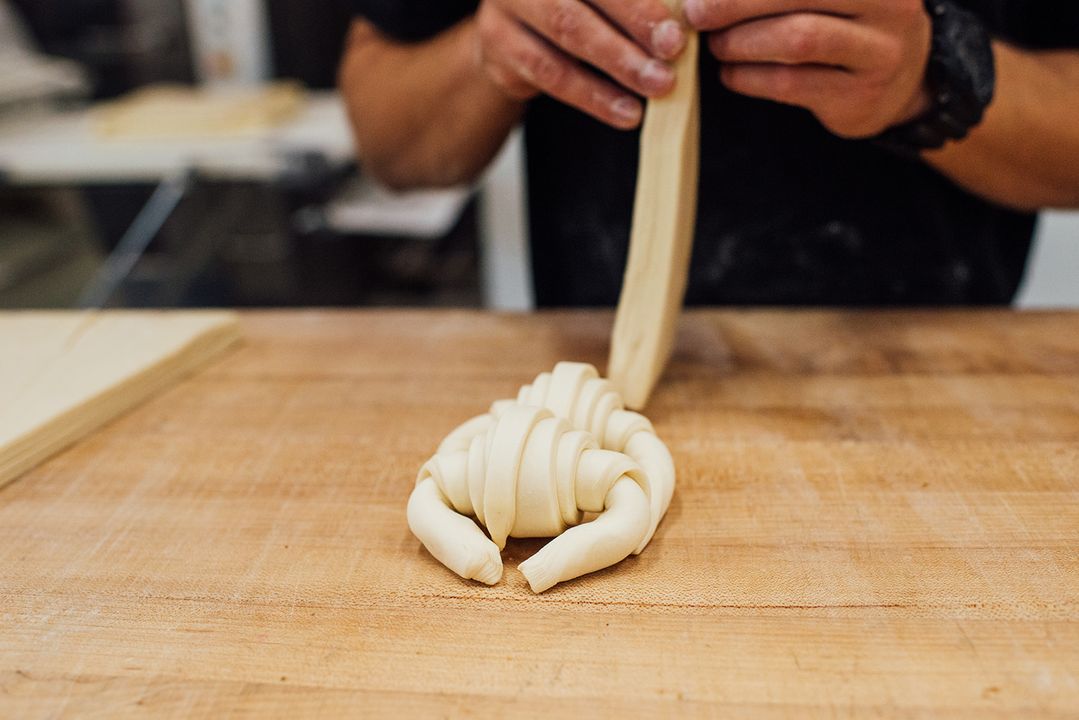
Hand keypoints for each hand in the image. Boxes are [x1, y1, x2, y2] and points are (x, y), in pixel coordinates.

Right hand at [474, 0, 687, 128]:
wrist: (512, 31)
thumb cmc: (577, 4)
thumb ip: (634, 2)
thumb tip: (688, 12)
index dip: (639, 5)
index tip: (678, 32)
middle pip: (584, 1)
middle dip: (634, 27)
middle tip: (672, 57)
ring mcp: (507, 4)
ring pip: (567, 34)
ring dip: (617, 67)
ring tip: (656, 88)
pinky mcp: (498, 45)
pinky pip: (550, 74)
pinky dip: (594, 96)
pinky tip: (626, 111)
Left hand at [685, 0, 932, 136]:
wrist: (901, 78)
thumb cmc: (847, 18)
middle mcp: (889, 3)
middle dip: (736, 2)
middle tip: (696, 12)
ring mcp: (880, 52)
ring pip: (798, 39)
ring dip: (741, 42)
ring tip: (715, 44)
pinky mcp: (859, 96)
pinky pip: (791, 83)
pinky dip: (749, 77)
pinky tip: (731, 73)